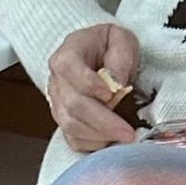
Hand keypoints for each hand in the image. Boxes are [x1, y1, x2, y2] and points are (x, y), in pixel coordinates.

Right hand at [46, 22, 142, 151]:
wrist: (96, 56)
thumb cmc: (108, 47)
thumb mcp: (120, 39)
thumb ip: (120, 56)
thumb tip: (116, 83)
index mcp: (66, 55)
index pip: (69, 70)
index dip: (90, 84)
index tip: (113, 94)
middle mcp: (57, 82)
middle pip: (73, 105)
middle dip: (102, 121)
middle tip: (128, 131)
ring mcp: (57, 104)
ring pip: (71, 126)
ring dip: (100, 135)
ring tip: (124, 137)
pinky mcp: (65, 122)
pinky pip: (73, 140)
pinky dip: (93, 145)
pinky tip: (112, 140)